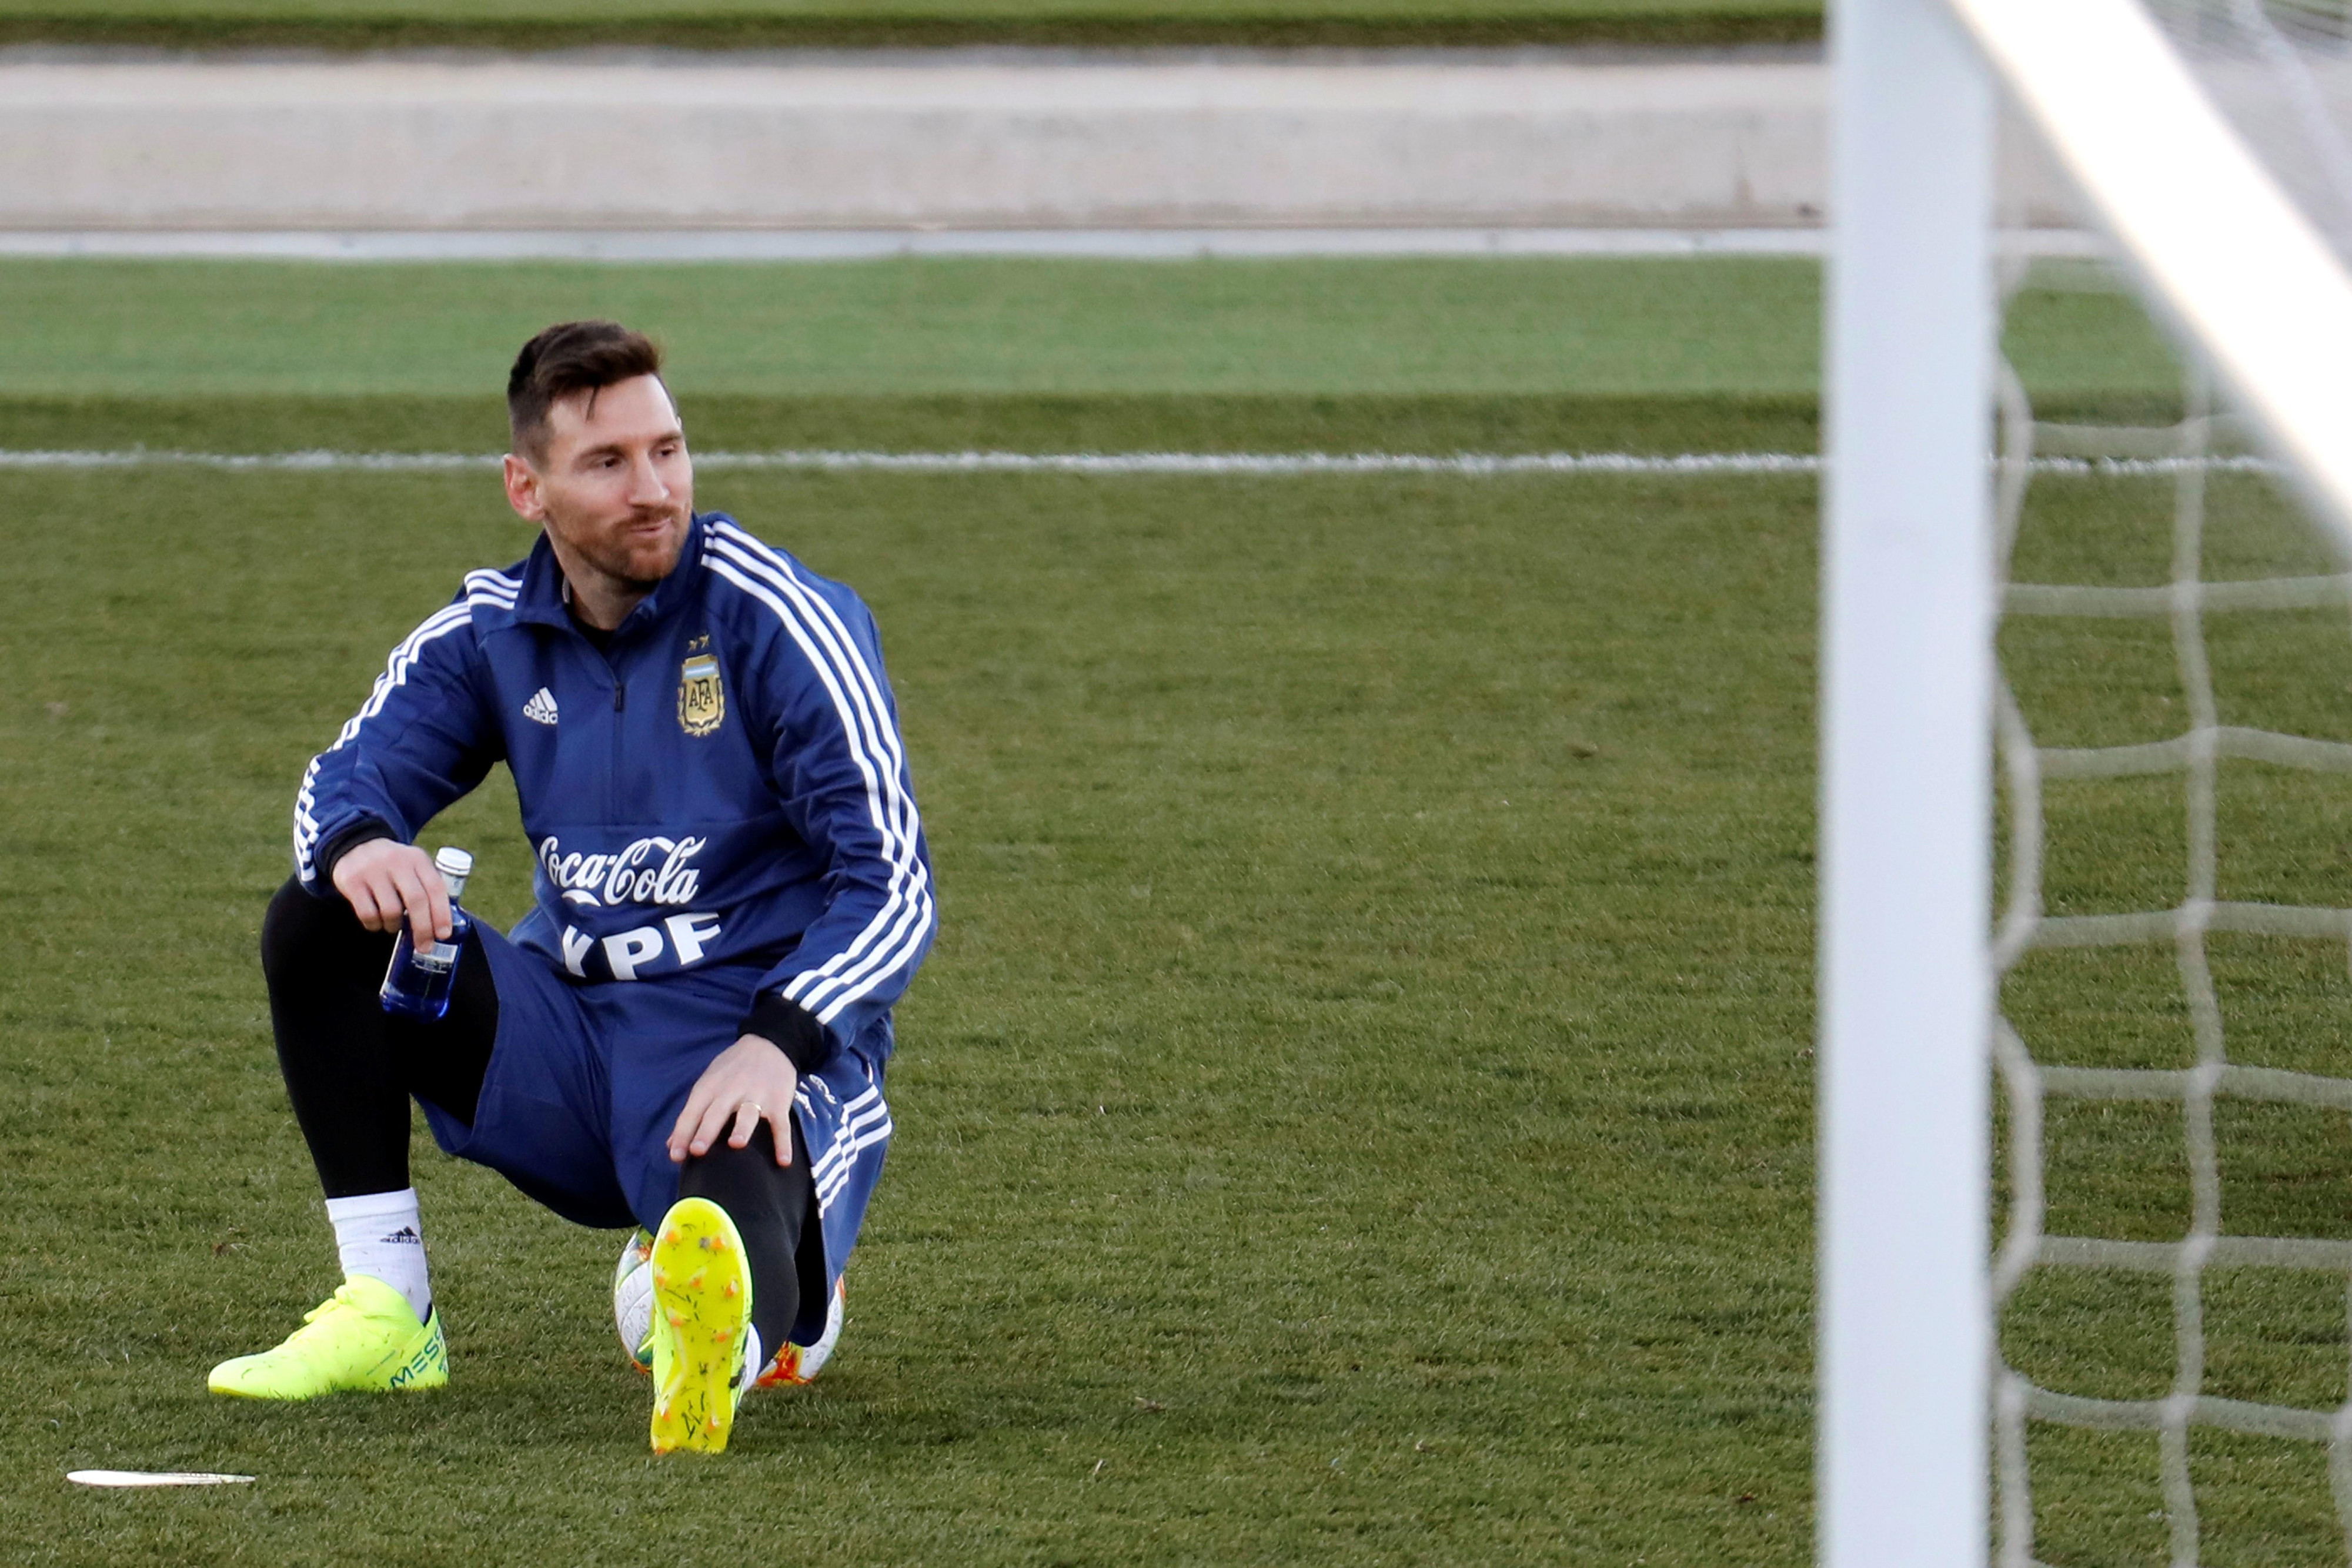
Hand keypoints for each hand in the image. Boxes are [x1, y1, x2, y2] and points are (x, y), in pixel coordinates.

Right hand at [333, 838, 451, 946]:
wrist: (355, 845)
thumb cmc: (393, 866)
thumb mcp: (413, 866)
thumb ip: (427, 888)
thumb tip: (440, 927)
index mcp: (417, 859)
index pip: (435, 888)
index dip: (442, 914)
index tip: (443, 934)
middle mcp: (397, 862)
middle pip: (416, 901)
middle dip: (423, 929)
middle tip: (424, 947)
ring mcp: (373, 871)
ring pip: (391, 911)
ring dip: (395, 926)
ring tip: (394, 925)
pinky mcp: (352, 881)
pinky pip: (368, 914)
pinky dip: (375, 925)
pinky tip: (377, 922)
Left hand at [669, 1034, 797, 1165]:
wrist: (767, 1044)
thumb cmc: (731, 1070)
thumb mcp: (708, 1083)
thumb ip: (691, 1115)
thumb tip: (671, 1146)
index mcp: (710, 1087)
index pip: (692, 1112)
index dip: (683, 1134)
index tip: (676, 1157)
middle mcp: (731, 1090)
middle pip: (717, 1112)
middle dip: (706, 1131)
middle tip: (697, 1150)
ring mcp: (757, 1095)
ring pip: (748, 1114)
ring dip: (742, 1128)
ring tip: (736, 1144)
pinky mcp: (779, 1101)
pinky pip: (781, 1124)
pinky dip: (783, 1142)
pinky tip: (783, 1160)